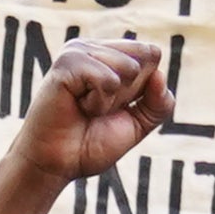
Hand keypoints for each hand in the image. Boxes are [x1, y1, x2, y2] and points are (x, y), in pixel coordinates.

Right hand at [0, 37, 172, 213]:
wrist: (55, 166)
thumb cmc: (88, 145)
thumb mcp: (137, 125)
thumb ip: (159, 104)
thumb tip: (160, 75)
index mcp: (109, 54)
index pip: (151, 54)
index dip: (142, 87)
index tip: (113, 106)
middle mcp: (93, 47)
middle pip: (145, 56)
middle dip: (130, 92)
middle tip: (97, 108)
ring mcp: (78, 51)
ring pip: (128, 68)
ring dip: (112, 100)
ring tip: (85, 108)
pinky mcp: (67, 63)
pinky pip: (108, 80)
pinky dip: (98, 102)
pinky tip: (76, 106)